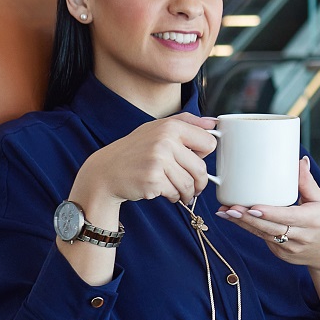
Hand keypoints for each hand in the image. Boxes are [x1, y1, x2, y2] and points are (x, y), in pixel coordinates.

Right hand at [71, 113, 216, 217]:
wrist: (106, 172)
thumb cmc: (135, 151)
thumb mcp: (157, 129)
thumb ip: (186, 122)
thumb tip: (213, 123)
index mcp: (170, 126)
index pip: (209, 142)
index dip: (203, 155)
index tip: (194, 160)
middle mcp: (165, 141)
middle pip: (201, 168)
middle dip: (199, 181)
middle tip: (193, 186)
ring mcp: (158, 160)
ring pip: (190, 183)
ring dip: (187, 192)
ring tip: (179, 191)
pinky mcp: (153, 179)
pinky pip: (176, 193)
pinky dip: (174, 197)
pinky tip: (165, 192)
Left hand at [218, 160, 319, 272]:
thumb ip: (307, 183)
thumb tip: (298, 160)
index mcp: (312, 221)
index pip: (287, 218)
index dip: (268, 213)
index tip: (252, 206)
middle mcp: (301, 237)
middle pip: (269, 228)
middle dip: (247, 218)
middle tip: (229, 208)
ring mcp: (290, 249)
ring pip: (262, 235)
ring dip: (242, 223)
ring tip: (224, 212)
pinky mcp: (282, 254)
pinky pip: (263, 239)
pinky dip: (250, 228)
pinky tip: (235, 219)